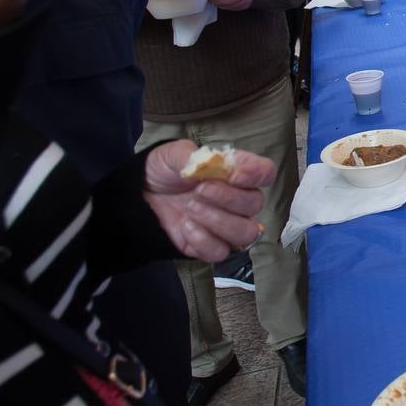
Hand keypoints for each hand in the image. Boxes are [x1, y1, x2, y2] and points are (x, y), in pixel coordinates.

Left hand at [141, 140, 275, 262]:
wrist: (140, 196)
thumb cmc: (165, 171)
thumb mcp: (174, 154)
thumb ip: (194, 156)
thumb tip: (211, 162)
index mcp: (236, 173)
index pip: (266, 173)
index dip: (257, 174)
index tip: (234, 176)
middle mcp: (239, 200)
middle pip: (256, 204)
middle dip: (228, 198)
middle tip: (199, 191)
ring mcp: (226, 225)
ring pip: (247, 232)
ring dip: (219, 221)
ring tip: (191, 209)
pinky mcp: (210, 246)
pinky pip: (221, 251)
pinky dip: (204, 240)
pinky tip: (186, 226)